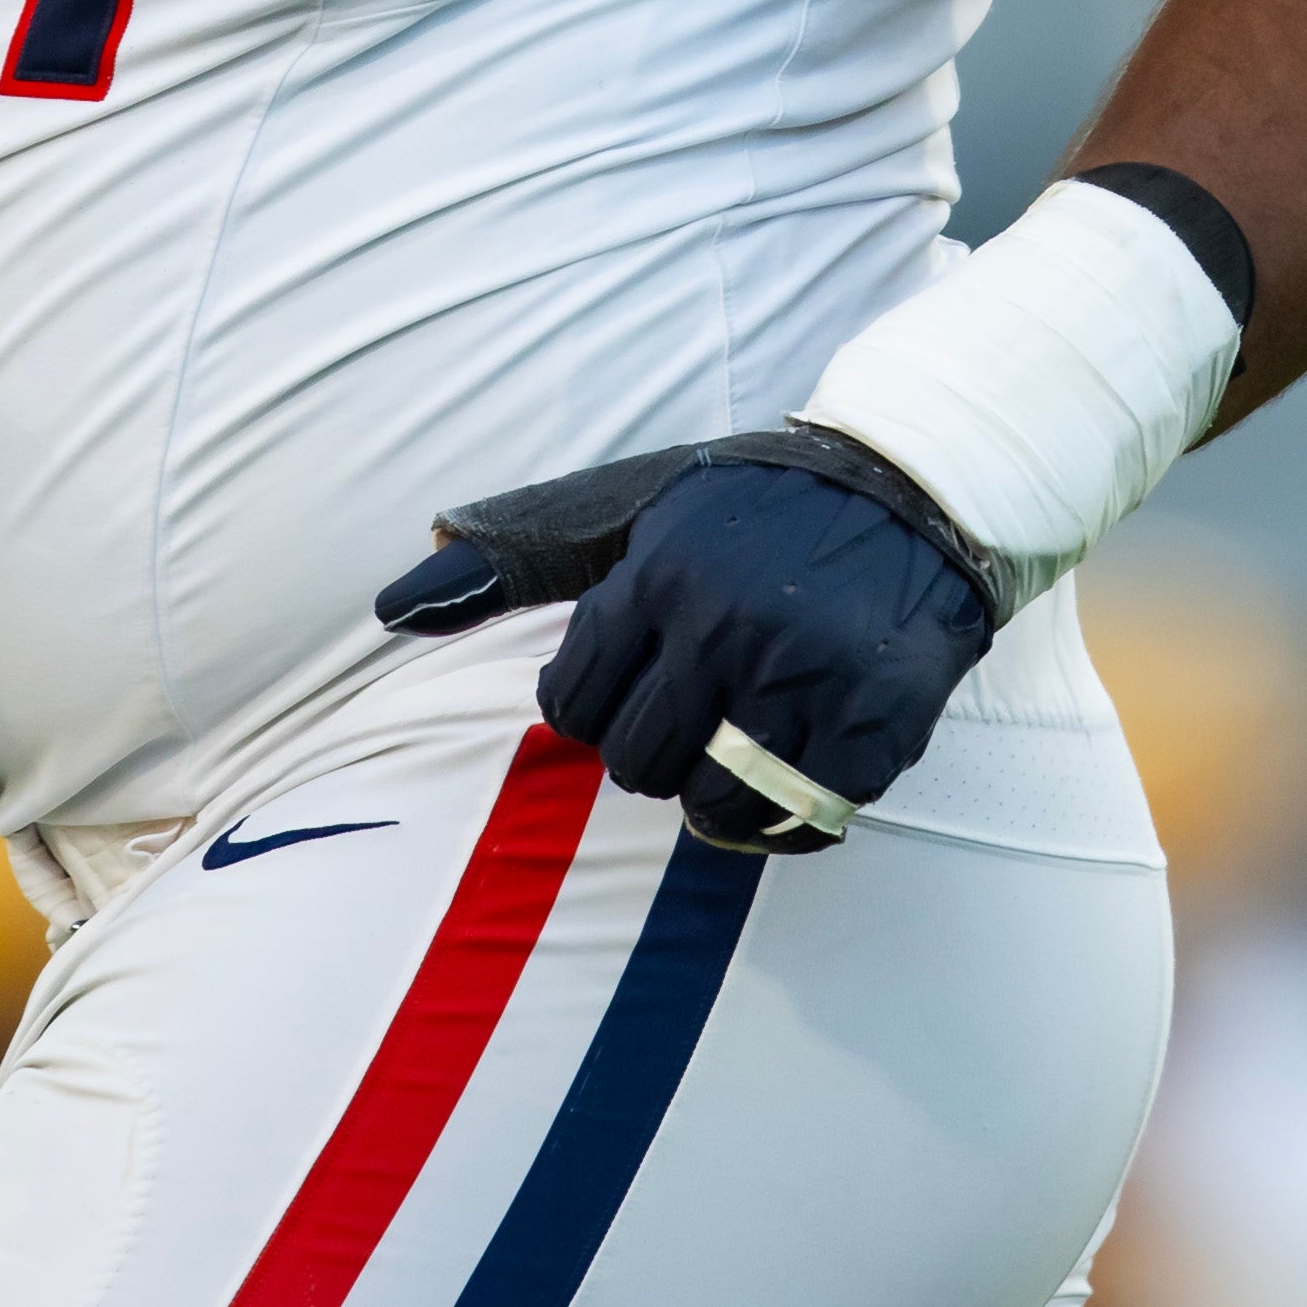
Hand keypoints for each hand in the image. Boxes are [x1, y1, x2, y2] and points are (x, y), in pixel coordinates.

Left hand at [374, 427, 996, 852]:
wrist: (914, 486)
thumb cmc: (753, 506)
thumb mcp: (633, 506)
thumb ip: (519, 556)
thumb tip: (392, 606)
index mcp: (656, 574)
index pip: (572, 705)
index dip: (595, 711)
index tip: (635, 689)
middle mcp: (726, 625)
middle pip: (636, 764)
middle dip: (655, 754)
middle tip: (696, 719)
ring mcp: (805, 677)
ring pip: (713, 805)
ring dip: (721, 795)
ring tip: (742, 748)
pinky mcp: (877, 721)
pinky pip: (806, 820)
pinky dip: (797, 814)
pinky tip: (803, 765)